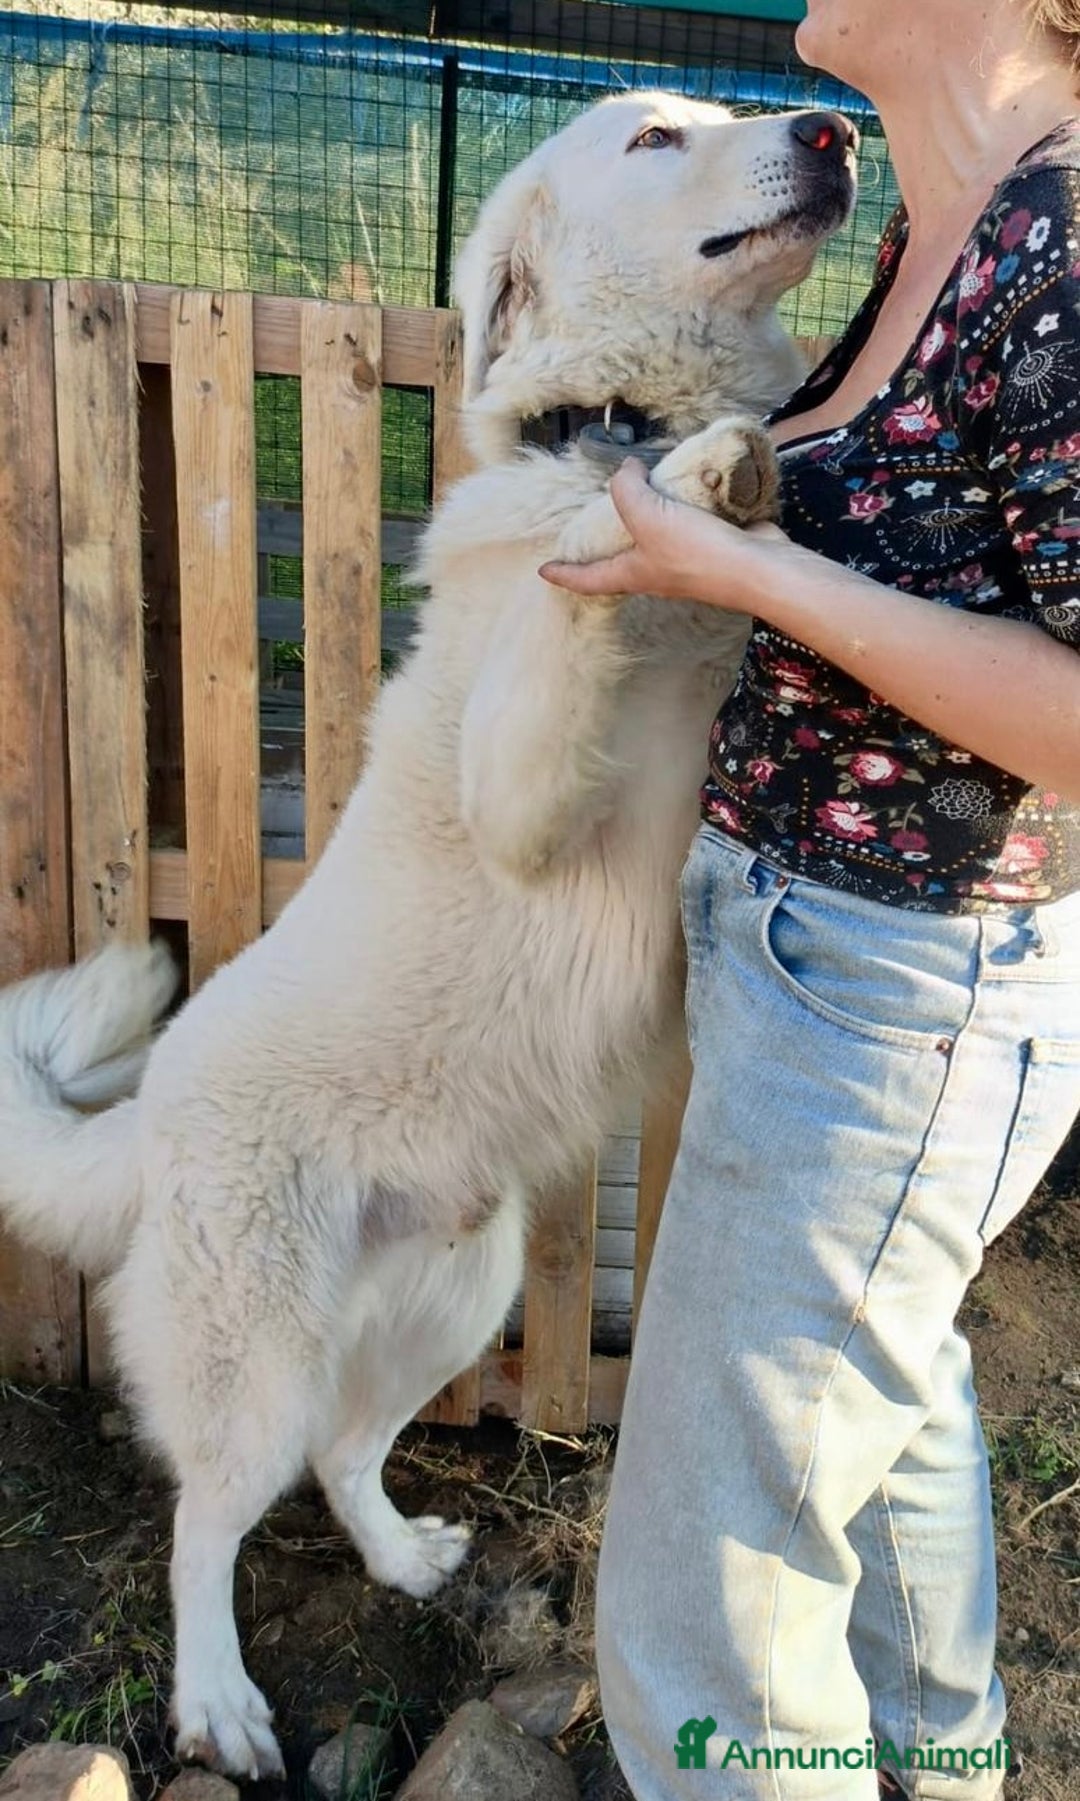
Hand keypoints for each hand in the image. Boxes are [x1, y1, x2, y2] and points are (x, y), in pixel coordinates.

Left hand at [539, 456, 791, 607]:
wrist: (756, 567)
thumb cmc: (694, 552)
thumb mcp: (647, 515)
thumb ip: (627, 489)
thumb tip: (625, 470)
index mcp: (633, 573)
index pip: (588, 578)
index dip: (565, 574)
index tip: (544, 571)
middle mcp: (656, 571)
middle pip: (622, 560)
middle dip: (607, 547)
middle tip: (594, 527)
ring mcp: (686, 560)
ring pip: (657, 538)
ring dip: (649, 518)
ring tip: (642, 492)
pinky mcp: (713, 544)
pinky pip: (690, 522)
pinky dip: (685, 504)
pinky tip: (686, 483)